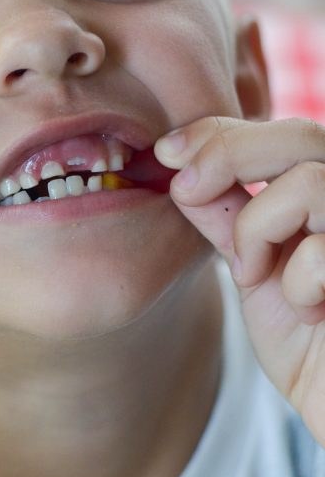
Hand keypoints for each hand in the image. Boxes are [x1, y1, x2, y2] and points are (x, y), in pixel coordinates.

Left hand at [154, 116, 324, 445]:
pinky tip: (308, 314)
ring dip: (259, 231)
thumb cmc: (310, 346)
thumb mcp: (256, 270)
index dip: (221, 131)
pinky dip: (295, 284)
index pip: (282, 132)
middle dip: (228, 155)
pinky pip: (321, 255)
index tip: (166, 151)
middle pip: (301, 135)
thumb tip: (180, 168)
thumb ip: (229, 217)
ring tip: (256, 274)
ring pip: (309, 183)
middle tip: (187, 189)